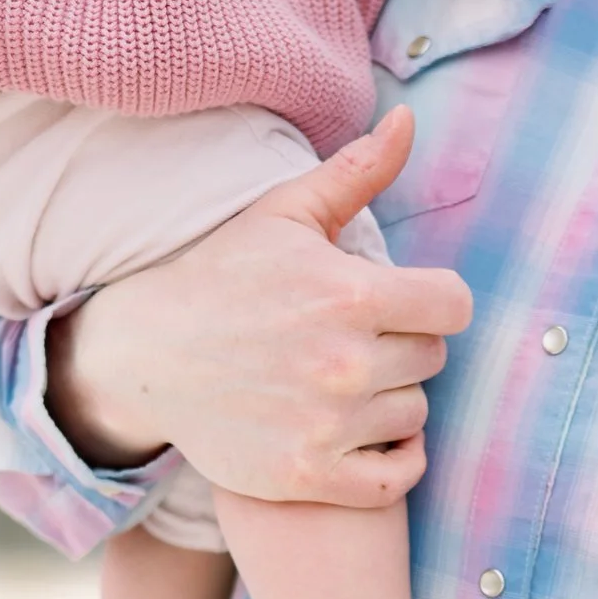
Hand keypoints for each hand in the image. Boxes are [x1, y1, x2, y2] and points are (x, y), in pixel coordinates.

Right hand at [47, 108, 474, 507]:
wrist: (144, 356)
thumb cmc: (220, 276)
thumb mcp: (283, 214)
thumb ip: (357, 173)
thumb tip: (410, 121)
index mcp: (348, 294)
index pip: (453, 305)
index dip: (432, 300)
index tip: (401, 301)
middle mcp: (345, 363)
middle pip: (433, 359)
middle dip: (405, 344)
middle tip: (358, 339)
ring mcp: (328, 425)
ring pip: (414, 414)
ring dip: (392, 400)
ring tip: (346, 382)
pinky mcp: (310, 476)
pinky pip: (397, 477)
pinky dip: (394, 460)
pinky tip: (366, 435)